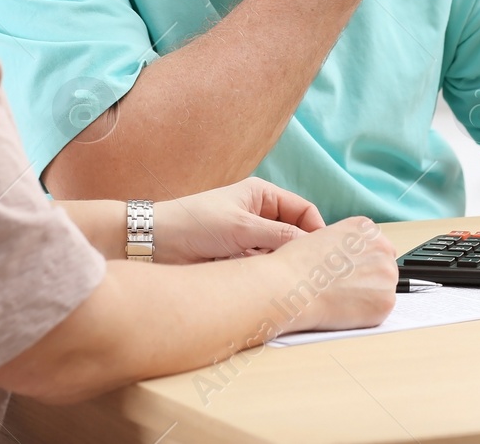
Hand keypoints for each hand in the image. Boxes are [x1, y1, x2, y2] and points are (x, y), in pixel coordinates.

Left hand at [156, 177, 325, 264]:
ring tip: (284, 279)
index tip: (323, 254)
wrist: (156, 245)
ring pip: (279, 254)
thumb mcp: (242, 227)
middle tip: (311, 272)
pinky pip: (263, 267)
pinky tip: (265, 284)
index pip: (303, 210)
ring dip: (280, 265)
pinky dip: (266, 275)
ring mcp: (249, 238)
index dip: (316, 230)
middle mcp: (259, 215)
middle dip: (300, 251)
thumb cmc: (195, 224)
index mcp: (262, 195)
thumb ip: (280, 235)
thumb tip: (314, 246)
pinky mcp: (239, 258)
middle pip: (294, 233)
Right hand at [270, 216, 397, 334]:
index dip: (360, 262)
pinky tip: (345, 308)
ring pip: (383, 288)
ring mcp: (387, 275)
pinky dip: (366, 313)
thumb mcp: (324, 236)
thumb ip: (346, 245)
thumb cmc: (297, 264)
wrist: (290, 286)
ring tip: (341, 297)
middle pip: (384, 266)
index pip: (376, 246)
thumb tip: (353, 261)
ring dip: (368, 295)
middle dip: (368, 278)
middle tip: (344, 287)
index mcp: (366, 228)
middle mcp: (382, 247)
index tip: (348, 271)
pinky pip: (381, 309)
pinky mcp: (386, 302)